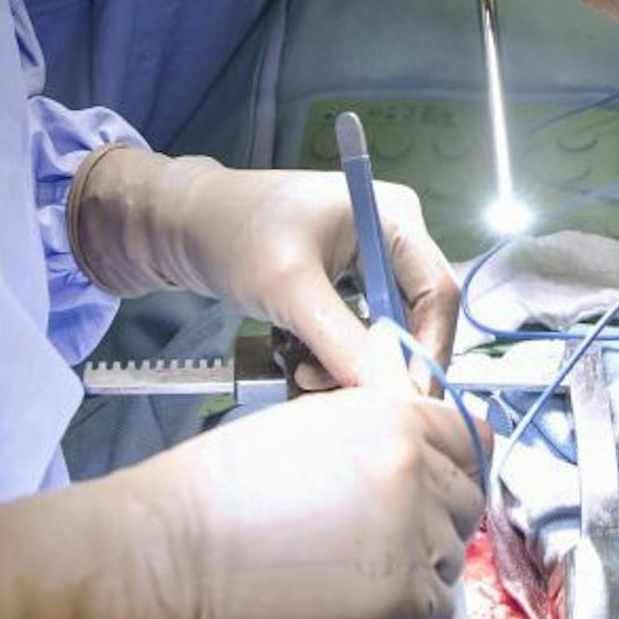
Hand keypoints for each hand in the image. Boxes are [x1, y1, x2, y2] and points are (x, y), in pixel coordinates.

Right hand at [0, 375, 487, 618]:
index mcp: (393, 415)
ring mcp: (413, 530)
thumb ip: (373, 429)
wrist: (173, 551)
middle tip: (390, 543)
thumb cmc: (220, 488)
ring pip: (453, 556)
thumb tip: (413, 447)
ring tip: (364, 580)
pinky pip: (436, 612)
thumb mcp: (310, 426)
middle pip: (468, 497)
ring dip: (420, 571)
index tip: (436, 489)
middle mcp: (414, 465)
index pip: (471, 438)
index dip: (455, 466)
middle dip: (438, 522)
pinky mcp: (400, 593)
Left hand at [69, 151, 459, 384]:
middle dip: (380, 362)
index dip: (427, 350)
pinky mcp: (342, 287)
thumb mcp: (290, 289)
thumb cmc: (235, 232)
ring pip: (383, 333)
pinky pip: (356, 334)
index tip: (407, 400)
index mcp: (395, 218)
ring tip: (304, 379)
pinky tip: (300, 366)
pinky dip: (333, 358)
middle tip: (347, 400)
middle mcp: (391, 238)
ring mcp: (367, 263)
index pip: (437, 293)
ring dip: (350, 366)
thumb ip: (343, 342)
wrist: (181, 225)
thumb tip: (389, 393)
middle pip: (413, 318)